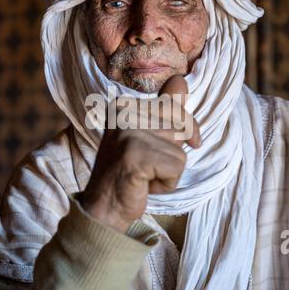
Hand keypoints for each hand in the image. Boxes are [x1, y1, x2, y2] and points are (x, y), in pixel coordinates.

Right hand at [81, 75, 200, 232]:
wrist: (104, 207)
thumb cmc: (130, 173)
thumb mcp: (148, 136)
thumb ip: (166, 110)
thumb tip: (181, 81)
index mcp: (125, 104)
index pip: (175, 105)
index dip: (184, 129)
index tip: (173, 146)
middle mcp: (125, 111)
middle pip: (180, 128)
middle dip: (173, 154)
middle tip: (148, 166)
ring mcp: (129, 131)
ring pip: (180, 150)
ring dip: (169, 171)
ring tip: (144, 175)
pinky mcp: (135, 152)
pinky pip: (176, 166)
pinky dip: (167, 183)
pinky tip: (144, 185)